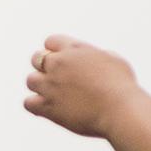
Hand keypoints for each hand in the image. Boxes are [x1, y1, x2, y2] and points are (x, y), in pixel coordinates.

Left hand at [22, 35, 140, 136]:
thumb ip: (96, 56)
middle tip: (58, 79)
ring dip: (40, 87)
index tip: (63, 63)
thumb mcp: (113, 60)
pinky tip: (47, 109)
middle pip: (36, 59)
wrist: (120, 109)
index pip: (50, 41)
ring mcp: (50, 85)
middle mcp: (58, 64)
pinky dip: (35, 106)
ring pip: (31, 81)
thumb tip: (91, 58)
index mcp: (74, 49)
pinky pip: (28, 103)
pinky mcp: (48, 106)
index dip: (55, 52)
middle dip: (44, 68)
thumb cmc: (122, 87)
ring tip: (54, 95)